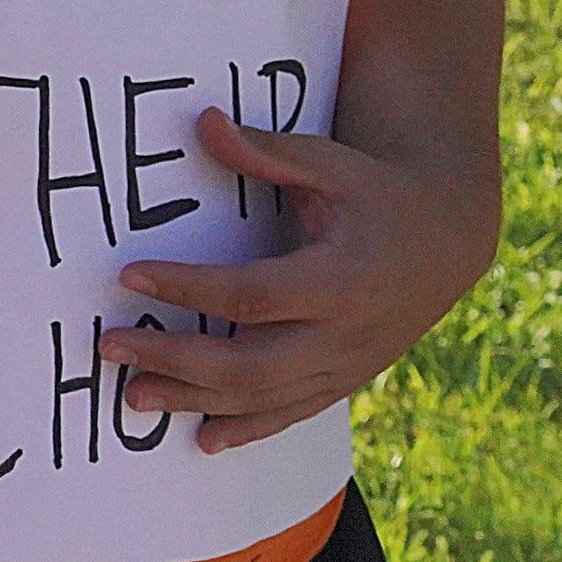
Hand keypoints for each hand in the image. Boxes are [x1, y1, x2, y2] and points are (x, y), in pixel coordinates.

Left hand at [99, 110, 499, 451]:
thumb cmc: (379, 194)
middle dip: (177, 360)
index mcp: (342, 280)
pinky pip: (293, 413)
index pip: (252, 295)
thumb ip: (267, 152)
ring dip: (197, 402)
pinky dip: (247, 430)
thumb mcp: (330, 164)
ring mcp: (347, 365)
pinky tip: (202, 440)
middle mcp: (345, 334)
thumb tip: (203, 122)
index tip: (130, 276)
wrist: (450, 240)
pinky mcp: (346, 379)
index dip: (189, 288)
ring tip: (132, 397)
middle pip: (251, 363)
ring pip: (266, 398)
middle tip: (112, 347)